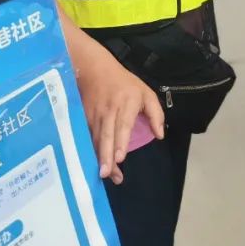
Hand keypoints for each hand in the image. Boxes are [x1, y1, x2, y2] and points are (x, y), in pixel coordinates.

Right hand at [77, 50, 164, 183]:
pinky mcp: (84, 119)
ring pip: (96, 139)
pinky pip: (87, 138)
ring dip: (99, 158)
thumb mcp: (146, 93)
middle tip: (106, 174)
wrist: (95, 70)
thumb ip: (156, 113)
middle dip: (106, 156)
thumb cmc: (124, 83)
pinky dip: (89, 151)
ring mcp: (94, 115)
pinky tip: (92, 164)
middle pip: (107, 136)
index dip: (121, 141)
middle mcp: (109, 111)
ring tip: (105, 175)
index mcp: (126, 103)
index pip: (123, 124)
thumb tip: (160, 135)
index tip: (120, 158)